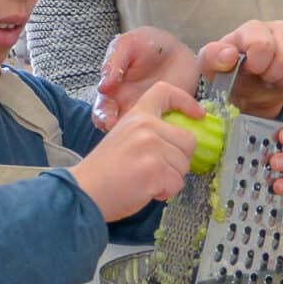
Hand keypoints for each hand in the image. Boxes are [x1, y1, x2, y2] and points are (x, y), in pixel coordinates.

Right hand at [68, 82, 203, 219]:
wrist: (84, 192)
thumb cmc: (102, 171)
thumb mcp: (124, 137)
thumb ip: (149, 133)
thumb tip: (181, 141)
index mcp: (137, 115)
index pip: (165, 91)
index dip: (186, 101)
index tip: (198, 115)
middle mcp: (146, 126)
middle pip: (188, 140)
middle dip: (179, 160)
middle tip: (156, 170)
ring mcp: (151, 147)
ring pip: (184, 165)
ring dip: (171, 179)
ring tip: (145, 181)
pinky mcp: (155, 170)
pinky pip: (177, 183)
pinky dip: (165, 192)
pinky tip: (145, 191)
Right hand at [91, 26, 195, 129]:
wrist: (176, 48)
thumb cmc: (147, 44)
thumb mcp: (128, 45)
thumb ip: (115, 62)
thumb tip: (103, 86)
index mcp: (113, 93)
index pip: (102, 112)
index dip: (103, 119)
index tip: (108, 122)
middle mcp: (128, 108)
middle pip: (120, 130)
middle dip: (121, 136)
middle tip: (129, 135)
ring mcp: (150, 116)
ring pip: (143, 136)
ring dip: (145, 140)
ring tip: (151, 139)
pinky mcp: (169, 118)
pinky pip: (166, 133)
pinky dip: (167, 138)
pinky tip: (169, 134)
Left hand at [200, 19, 282, 117]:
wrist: (248, 90)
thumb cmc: (230, 76)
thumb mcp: (212, 69)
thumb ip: (213, 57)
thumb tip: (228, 54)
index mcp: (253, 29)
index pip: (263, 42)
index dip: (259, 64)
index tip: (253, 72)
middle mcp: (278, 28)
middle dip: (276, 76)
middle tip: (266, 79)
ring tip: (278, 81)